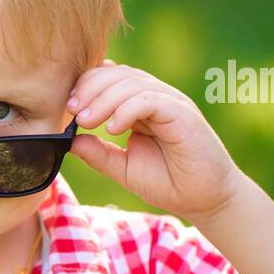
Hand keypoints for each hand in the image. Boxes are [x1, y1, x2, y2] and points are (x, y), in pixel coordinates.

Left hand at [65, 60, 246, 221]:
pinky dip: (127, 109)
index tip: (68, 108)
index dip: (86, 86)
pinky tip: (112, 128)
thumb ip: (98, 153)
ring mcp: (171, 103)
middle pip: (118, 74)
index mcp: (140, 106)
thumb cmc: (168, 182)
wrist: (204, 199)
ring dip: (104, 99)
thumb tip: (70, 140)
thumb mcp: (122, 167)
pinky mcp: (183, 114)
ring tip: (87, 121)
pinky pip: (151, 99)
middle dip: (90, 88)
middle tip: (72, 110)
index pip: (110, 79)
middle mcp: (156, 98)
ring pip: (132, 83)